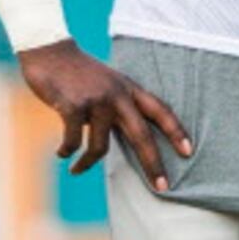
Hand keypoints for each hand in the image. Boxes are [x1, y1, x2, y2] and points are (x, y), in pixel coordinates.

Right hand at [17, 41, 189, 187]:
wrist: (49, 52)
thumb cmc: (78, 72)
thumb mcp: (108, 83)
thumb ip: (119, 106)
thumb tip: (126, 138)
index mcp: (128, 89)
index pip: (160, 111)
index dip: (176, 132)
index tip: (189, 152)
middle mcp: (117, 95)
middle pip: (141, 135)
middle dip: (153, 164)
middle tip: (162, 186)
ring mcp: (96, 101)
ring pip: (101, 147)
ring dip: (86, 163)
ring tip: (76, 170)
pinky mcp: (73, 107)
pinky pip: (74, 141)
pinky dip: (67, 152)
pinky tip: (62, 154)